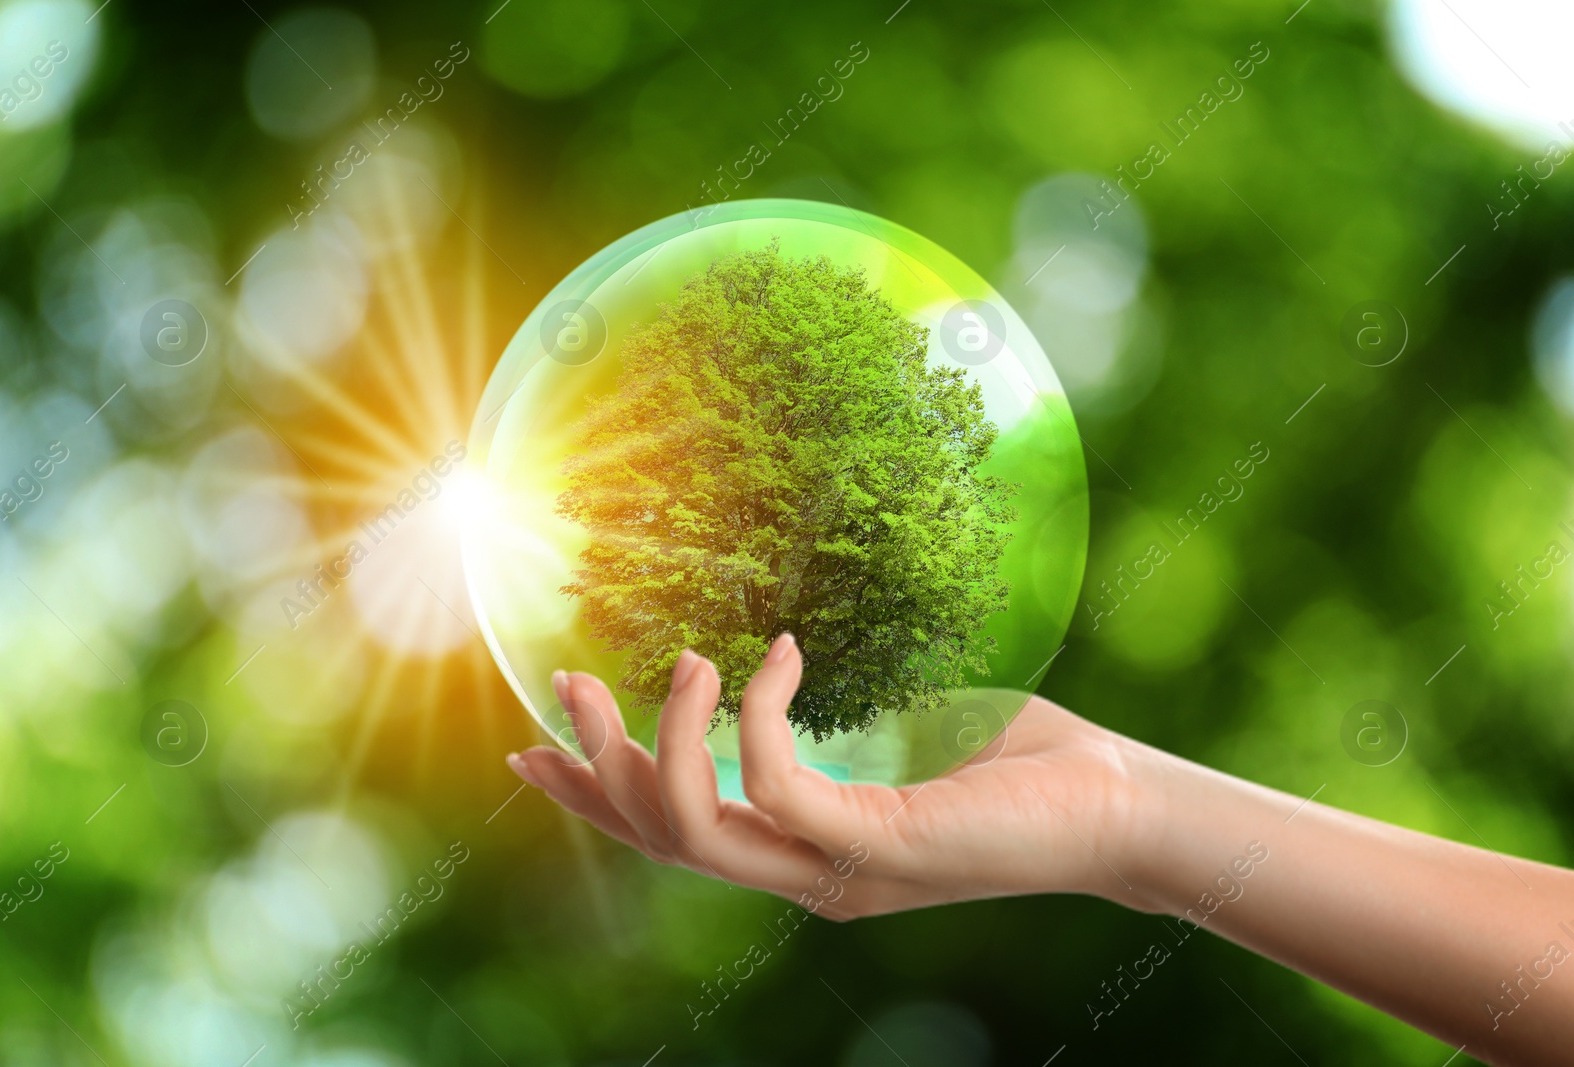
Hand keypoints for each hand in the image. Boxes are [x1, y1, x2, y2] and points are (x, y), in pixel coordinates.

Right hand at [507, 634, 1161, 916]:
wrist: (1117, 806)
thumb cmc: (1017, 759)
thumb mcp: (899, 726)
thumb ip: (833, 714)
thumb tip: (776, 642)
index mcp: (805, 845)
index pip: (674, 833)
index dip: (598, 799)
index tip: (533, 750)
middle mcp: (807, 871)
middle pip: (660, 839)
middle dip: (599, 764)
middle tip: (569, 682)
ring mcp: (837, 869)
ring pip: (695, 829)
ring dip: (663, 741)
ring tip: (686, 658)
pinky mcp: (878, 847)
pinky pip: (779, 783)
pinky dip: (762, 712)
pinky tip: (787, 652)